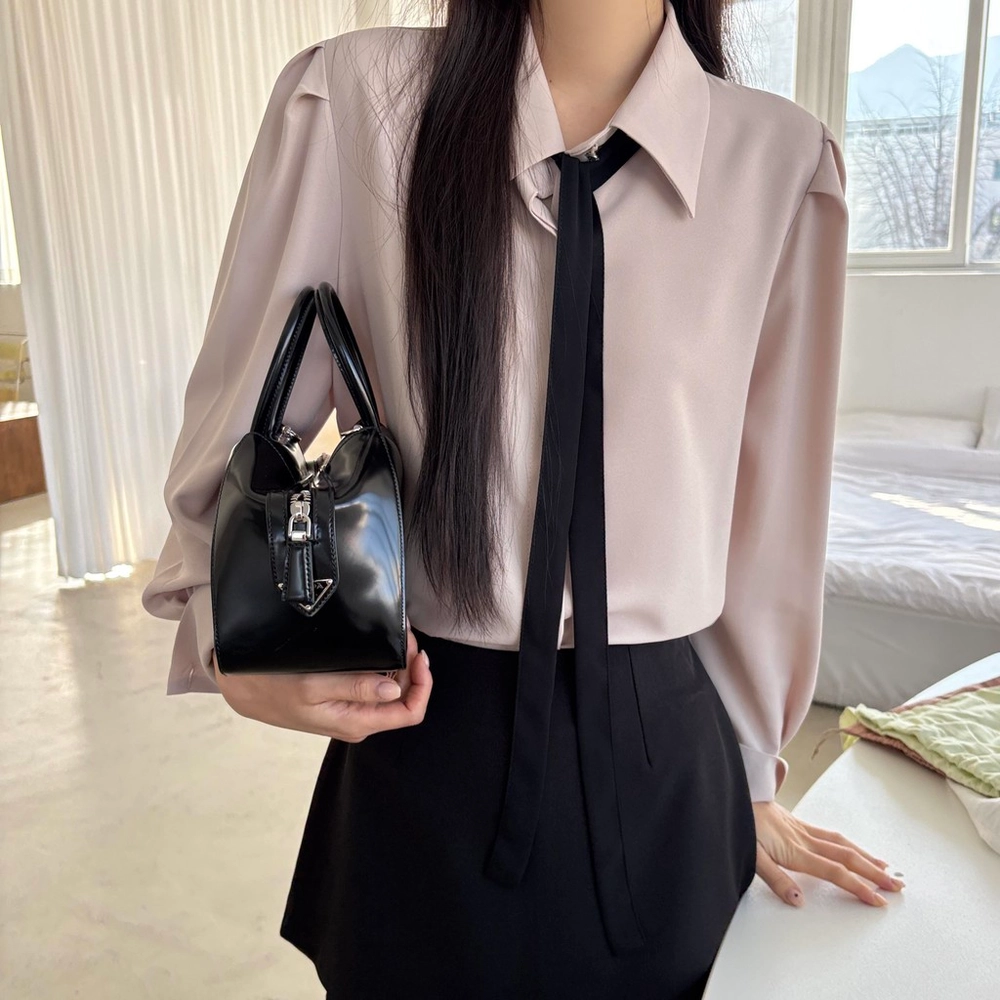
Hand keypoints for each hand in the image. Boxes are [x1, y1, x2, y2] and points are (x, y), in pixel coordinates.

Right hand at [211, 616, 431, 741]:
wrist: (244, 689)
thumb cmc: (274, 686)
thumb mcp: (313, 685)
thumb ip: (354, 687)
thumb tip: (394, 689)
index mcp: (357, 722)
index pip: (410, 712)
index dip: (422, 683)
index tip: (417, 653)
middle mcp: (360, 720)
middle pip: (405, 696)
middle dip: (410, 665)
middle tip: (404, 633)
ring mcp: (353, 710)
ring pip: (392, 688)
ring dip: (397, 662)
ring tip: (393, 633)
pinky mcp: (344, 699)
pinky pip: (374, 683)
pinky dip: (382, 663)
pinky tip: (377, 644)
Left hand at [750, 800, 905, 906]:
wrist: (733, 792)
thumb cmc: (740, 823)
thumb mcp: (750, 855)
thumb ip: (775, 879)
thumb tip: (799, 901)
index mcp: (794, 851)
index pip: (834, 872)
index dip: (857, 887)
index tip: (877, 900)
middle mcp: (803, 839)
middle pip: (846, 857)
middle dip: (873, 873)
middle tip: (896, 886)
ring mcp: (802, 830)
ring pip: (842, 843)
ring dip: (866, 857)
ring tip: (886, 868)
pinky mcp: (797, 823)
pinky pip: (831, 834)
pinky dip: (849, 843)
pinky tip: (855, 848)